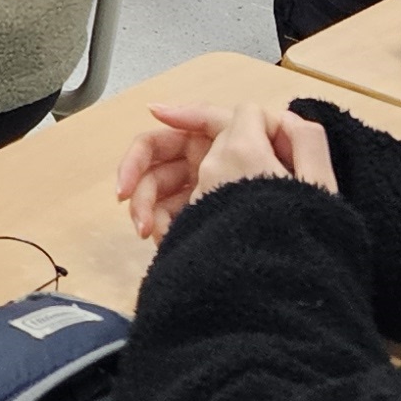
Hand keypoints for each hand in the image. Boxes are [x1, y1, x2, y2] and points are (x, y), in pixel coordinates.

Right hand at [115, 100, 335, 238]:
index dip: (179, 112)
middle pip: (169, 153)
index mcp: (240, 147)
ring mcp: (207, 197)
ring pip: (161, 187)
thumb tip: (231, 112)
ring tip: (152, 234)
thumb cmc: (277, 224)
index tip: (154, 113)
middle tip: (122, 196)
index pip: (204, 119)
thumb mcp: (264, 164)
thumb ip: (250, 123)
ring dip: (146, 205)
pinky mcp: (197, 225)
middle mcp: (220, 169)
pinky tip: (164, 243)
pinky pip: (167, 216)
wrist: (278, 288)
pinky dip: (160, 226)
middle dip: (142, 172)